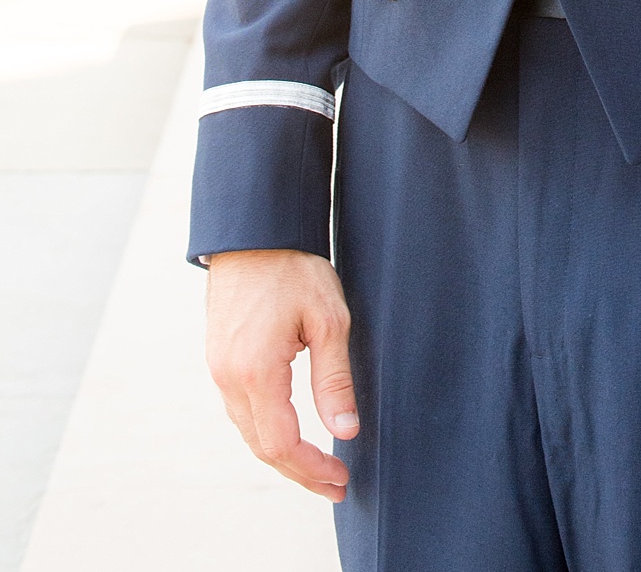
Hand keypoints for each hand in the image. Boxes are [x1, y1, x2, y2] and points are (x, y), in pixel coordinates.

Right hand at [205, 248, 356, 500]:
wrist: (253, 231)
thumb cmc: (294, 268)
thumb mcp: (328, 320)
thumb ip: (334, 380)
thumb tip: (344, 432)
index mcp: (256, 372)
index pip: (282, 444)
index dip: (312, 469)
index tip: (341, 478)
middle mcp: (229, 379)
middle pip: (262, 447)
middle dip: (299, 473)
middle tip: (336, 485)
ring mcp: (219, 370)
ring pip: (249, 432)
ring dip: (282, 455)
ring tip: (318, 467)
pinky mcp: (220, 359)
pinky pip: (241, 411)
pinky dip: (266, 431)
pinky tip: (290, 433)